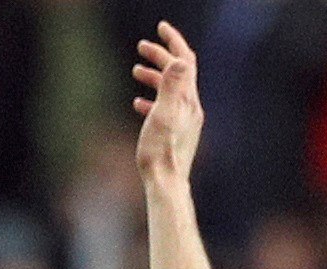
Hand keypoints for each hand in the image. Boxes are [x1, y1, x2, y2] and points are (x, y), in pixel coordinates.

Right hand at [131, 24, 204, 184]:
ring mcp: (185, 121)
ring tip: (136, 70)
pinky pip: (166, 108)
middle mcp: (190, 107)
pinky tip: (138, 103)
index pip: (184, 61)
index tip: (160, 27)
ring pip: (171, 89)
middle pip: (178, 72)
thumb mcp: (163, 115)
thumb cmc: (160, 153)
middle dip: (161, 55)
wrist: (166, 184)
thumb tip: (180, 59)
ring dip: (155, 76)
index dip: (173, 41)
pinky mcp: (176, 133)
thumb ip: (171, 87)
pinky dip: (153, 98)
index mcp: (187, 100)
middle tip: (142, 47)